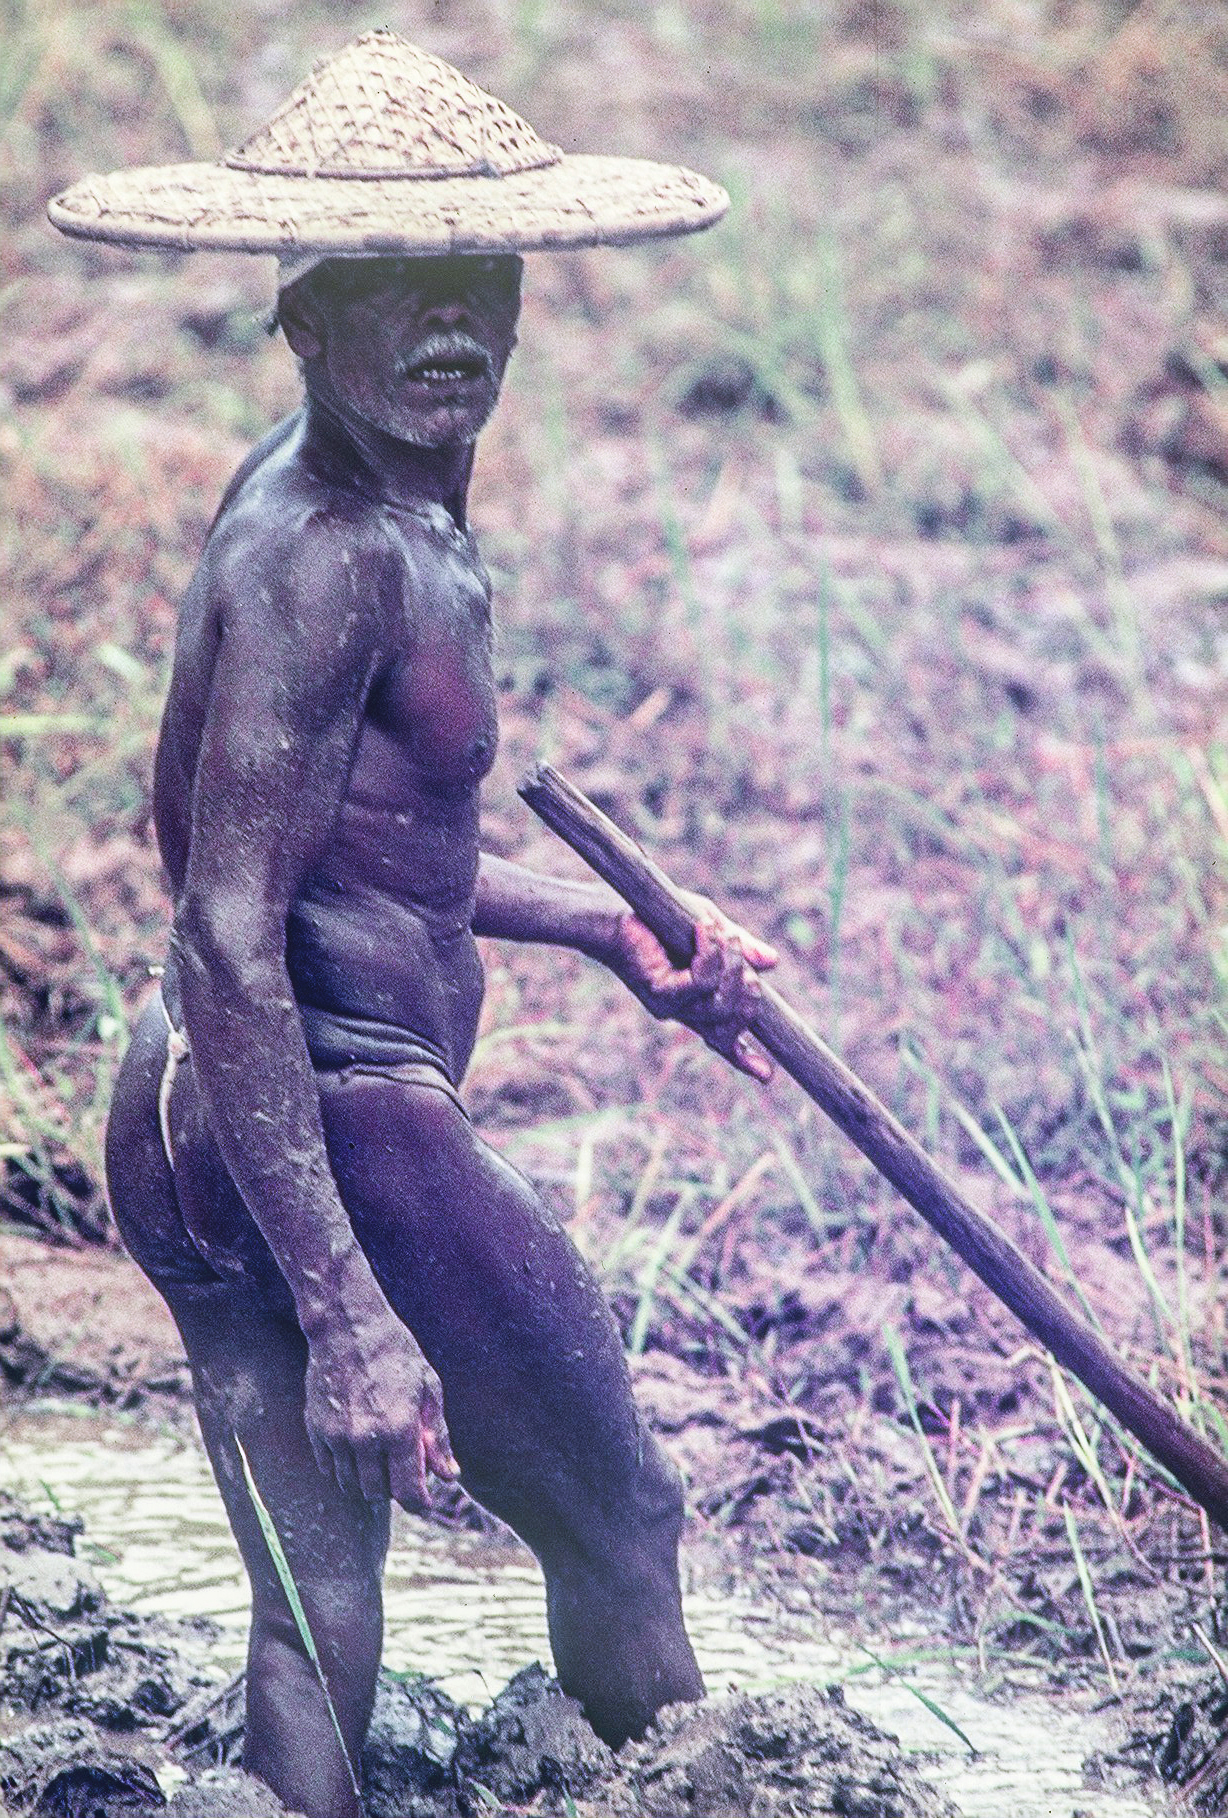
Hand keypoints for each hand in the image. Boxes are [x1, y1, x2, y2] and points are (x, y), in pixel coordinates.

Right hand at [303, 1298, 458, 1510]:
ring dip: (367, 1480)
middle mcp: (366, 1438)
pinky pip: (328, 1468)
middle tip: (402, 1467)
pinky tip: (356, 1446)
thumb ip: (437, 1437)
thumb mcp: (428, 1388)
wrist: (348, 1325)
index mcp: (400, 1429)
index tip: (424, 1501)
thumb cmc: (396, 1352)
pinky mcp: (316, 1428)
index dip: (419, 1503)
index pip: (408, 1492)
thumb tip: (449, 1476)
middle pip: (378, 1493)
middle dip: (393, 1489)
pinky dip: (343, 1467)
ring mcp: (337, 1435)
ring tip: (379, 1456)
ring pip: (351, 1484)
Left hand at [610, 894, 778, 1080]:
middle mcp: (684, 1012)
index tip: (767, 1076)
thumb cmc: (661, 920)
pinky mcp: (659, 993)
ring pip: (720, 1003)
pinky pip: (700, 983)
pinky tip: (702, 930)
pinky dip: (709, 954)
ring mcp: (671, 1006)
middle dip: (747, 986)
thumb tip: (773, 963)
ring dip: (730, 964)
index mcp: (697, 1003)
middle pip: (732, 1021)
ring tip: (721, 934)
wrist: (614, 913)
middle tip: (739, 948)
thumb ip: (740, 949)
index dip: (746, 1059)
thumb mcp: (712, 930)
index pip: (724, 1040)